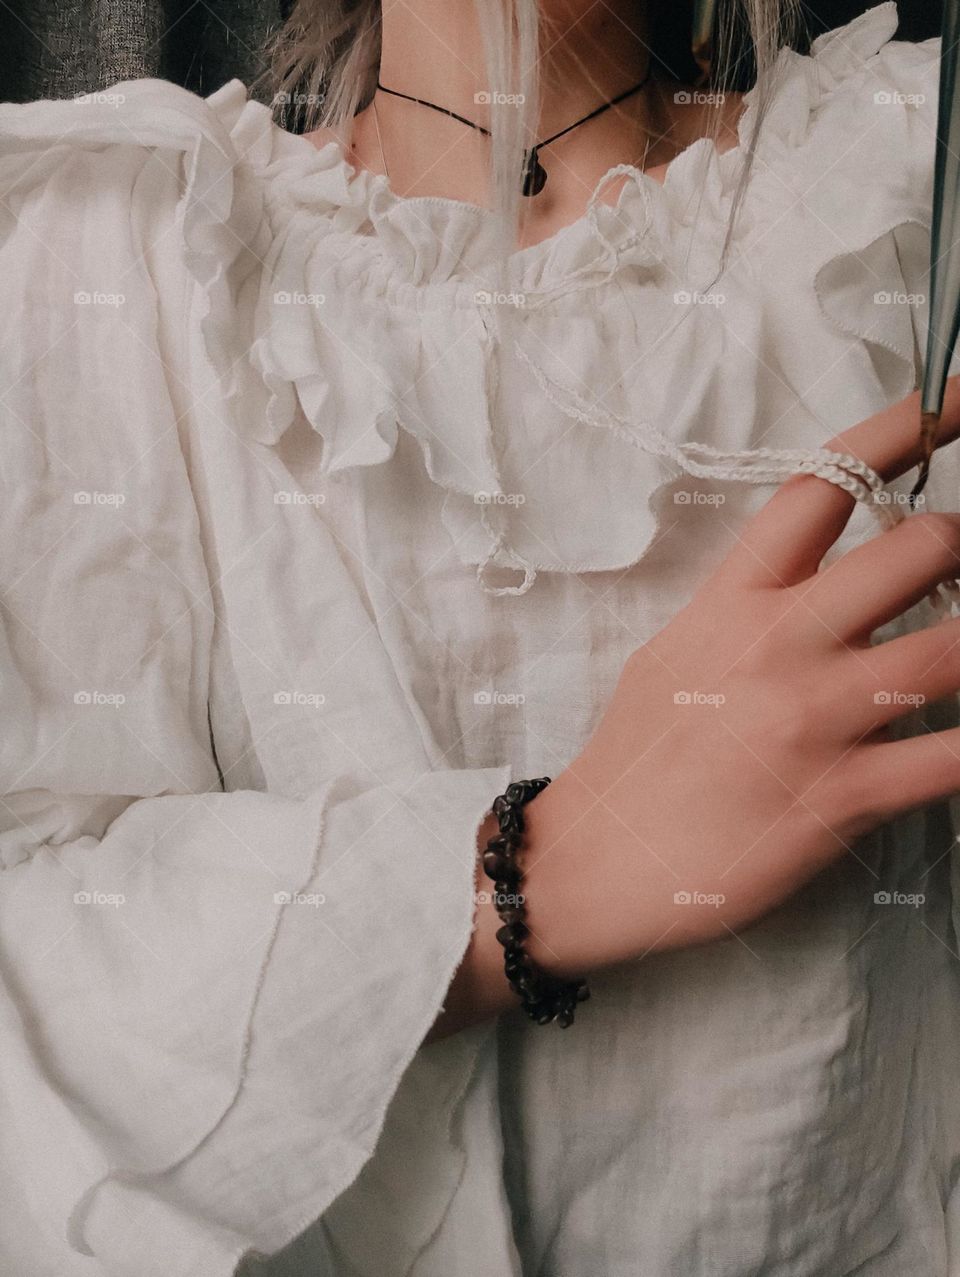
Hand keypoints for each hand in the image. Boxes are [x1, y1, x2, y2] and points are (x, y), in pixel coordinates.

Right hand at [520, 377, 959, 977]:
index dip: (906, 427)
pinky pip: (952, 759)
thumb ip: (746, 610)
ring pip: (955, 649)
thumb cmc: (634, 757)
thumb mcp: (676, 656)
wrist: (595, 860)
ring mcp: (816, 720)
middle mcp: (781, 643)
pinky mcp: (842, 799)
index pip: (826, 481)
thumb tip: (815, 585)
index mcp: (734, 600)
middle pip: (920, 547)